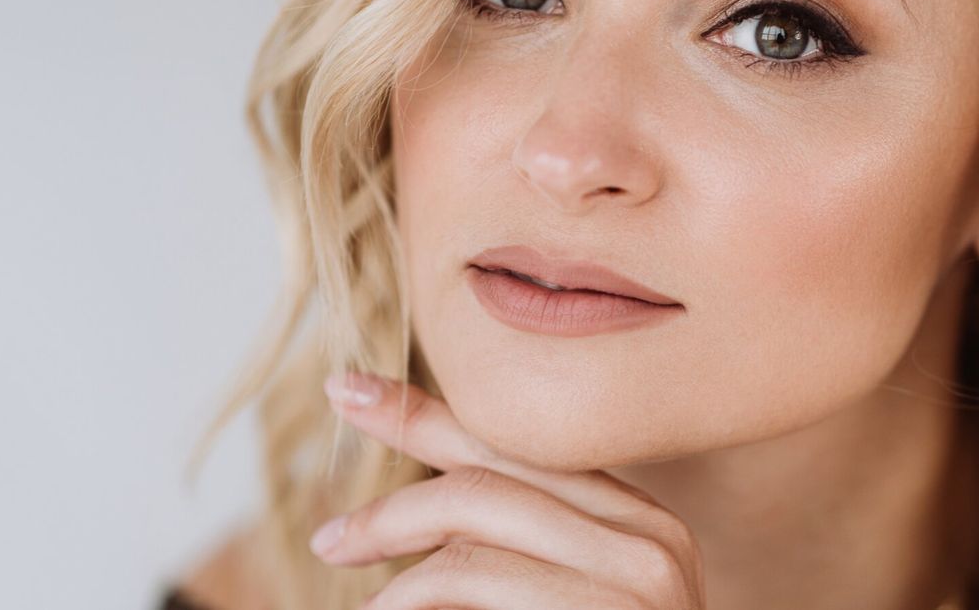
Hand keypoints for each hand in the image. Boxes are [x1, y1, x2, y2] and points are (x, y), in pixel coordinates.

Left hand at [309, 371, 707, 609]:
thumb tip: (412, 514)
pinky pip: (472, 578)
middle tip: (330, 542)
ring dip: (397, 561)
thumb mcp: (565, 603)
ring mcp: (634, 579)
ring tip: (361, 605)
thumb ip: (513, 550)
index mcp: (640, 523)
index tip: (348, 391)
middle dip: (395, 497)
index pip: (520, 444)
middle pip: (492, 472)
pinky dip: (412, 595)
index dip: (428, 414)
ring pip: (475, 521)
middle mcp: (648, 538)